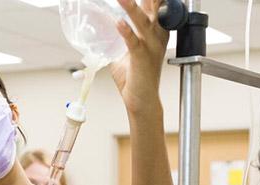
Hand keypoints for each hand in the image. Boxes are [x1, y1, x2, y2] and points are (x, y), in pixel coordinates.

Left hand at [109, 0, 168, 115]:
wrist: (142, 100)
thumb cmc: (137, 77)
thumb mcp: (128, 51)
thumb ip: (120, 36)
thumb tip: (102, 27)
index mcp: (157, 32)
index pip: (156, 6)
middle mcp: (157, 36)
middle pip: (155, 8)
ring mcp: (151, 47)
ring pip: (142, 22)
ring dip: (131, 8)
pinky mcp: (142, 59)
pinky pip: (134, 43)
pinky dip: (126, 32)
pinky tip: (119, 23)